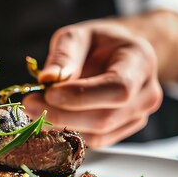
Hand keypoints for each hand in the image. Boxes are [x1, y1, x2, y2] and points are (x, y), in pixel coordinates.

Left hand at [22, 20, 162, 147]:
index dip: (82, 96)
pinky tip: (49, 120)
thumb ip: (64, 54)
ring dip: (62, 126)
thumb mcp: (79, 36)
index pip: (118, 88)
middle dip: (64, 115)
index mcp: (140, 62)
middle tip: (30, 105)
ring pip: (99, 134)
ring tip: (35, 110)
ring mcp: (138, 116)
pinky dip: (69, 133)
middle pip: (106, 117)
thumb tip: (47, 78)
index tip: (49, 93)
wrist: (119, 55)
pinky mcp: (124, 130)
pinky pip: (96, 141)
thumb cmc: (99, 43)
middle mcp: (147, 94)